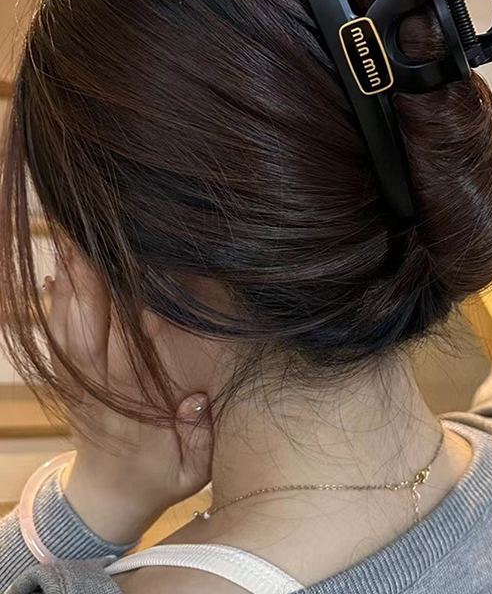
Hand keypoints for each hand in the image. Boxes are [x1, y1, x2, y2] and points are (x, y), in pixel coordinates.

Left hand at [46, 245, 213, 546]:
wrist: (111, 497)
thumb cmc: (159, 477)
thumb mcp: (190, 470)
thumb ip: (198, 438)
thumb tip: (196, 402)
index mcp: (128, 400)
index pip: (120, 346)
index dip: (117, 308)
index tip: (121, 266)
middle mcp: (99, 383)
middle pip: (86, 325)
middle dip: (85, 278)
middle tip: (84, 231)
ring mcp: (81, 378)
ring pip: (69, 325)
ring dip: (67, 282)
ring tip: (68, 238)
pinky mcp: (73, 375)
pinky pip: (60, 334)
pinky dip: (56, 302)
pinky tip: (56, 273)